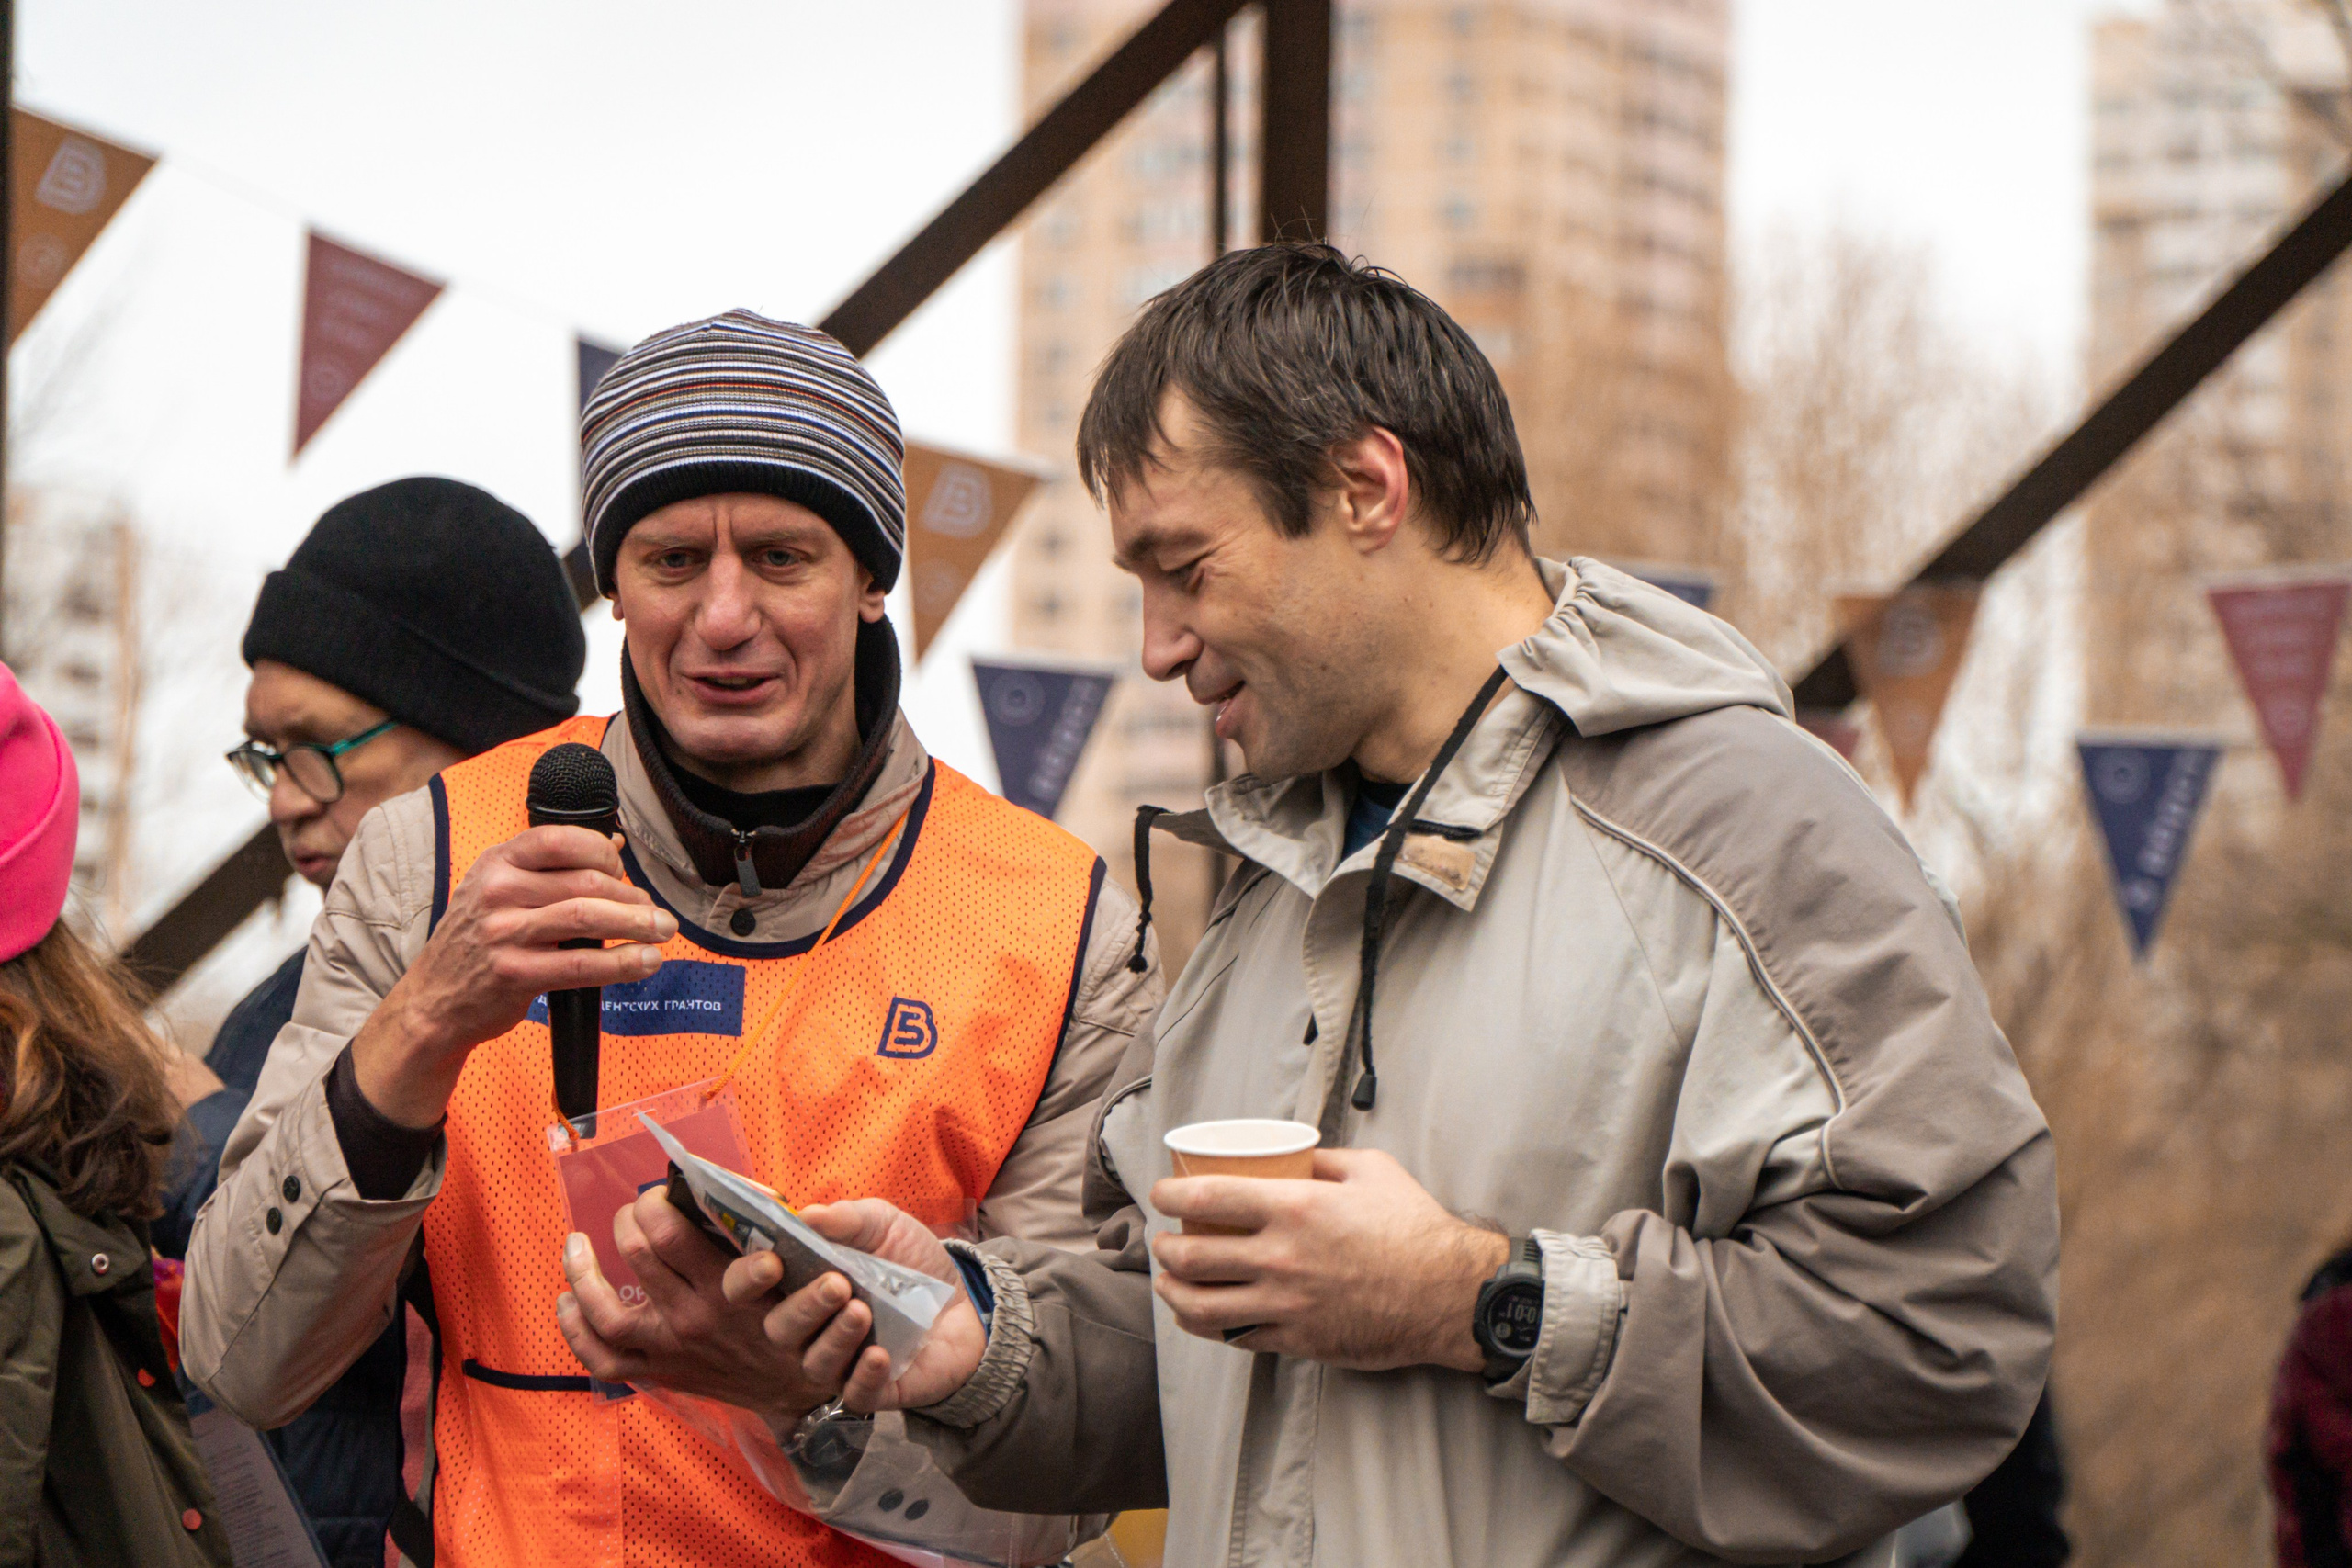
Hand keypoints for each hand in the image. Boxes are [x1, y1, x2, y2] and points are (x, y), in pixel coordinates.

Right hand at [352, 825, 675, 1126]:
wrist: (432, 1001)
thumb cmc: (476, 942)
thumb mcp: (498, 890)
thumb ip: (552, 868)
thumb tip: (616, 844)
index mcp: (497, 862)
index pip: (561, 839)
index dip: (603, 853)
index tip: (623, 872)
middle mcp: (497, 891)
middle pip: (584, 881)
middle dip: (631, 896)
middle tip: (654, 912)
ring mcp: (503, 933)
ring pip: (587, 917)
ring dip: (637, 924)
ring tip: (664, 931)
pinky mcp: (513, 973)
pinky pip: (581, 965)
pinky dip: (622, 963)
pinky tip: (647, 961)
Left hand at [555, 1188, 874, 1425]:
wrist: (799, 1389)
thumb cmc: (795, 1318)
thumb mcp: (791, 1268)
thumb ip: (757, 1229)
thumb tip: (714, 1184)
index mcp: (727, 1287)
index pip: (671, 1232)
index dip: (657, 1202)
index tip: (664, 1192)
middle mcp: (693, 1318)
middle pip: (638, 1255)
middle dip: (630, 1218)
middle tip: (636, 1209)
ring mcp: (671, 1349)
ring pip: (606, 1312)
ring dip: (582, 1272)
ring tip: (576, 1243)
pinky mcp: (659, 1373)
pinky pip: (601, 1359)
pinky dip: (575, 1332)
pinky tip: (566, 1301)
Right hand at [746, 1200, 987, 1414]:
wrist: (964, 1301)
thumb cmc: (908, 1261)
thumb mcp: (882, 1225)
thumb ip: (846, 1219)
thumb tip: (805, 1215)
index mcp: (798, 1284)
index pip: (747, 1289)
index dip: (746, 1278)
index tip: (770, 1262)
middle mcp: (808, 1329)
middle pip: (778, 1330)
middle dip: (802, 1307)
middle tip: (836, 1284)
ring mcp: (838, 1363)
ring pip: (814, 1364)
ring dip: (835, 1338)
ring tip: (862, 1311)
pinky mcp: (873, 1390)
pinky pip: (855, 1395)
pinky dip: (864, 1377)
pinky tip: (879, 1355)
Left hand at [1149, 1148, 1509, 1371]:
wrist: (1448, 1295)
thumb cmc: (1415, 1228)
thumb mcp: (1370, 1171)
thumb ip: (1322, 1161)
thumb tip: (1290, 1156)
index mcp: (1295, 1209)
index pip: (1208, 1197)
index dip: (1171, 1194)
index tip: (1160, 1193)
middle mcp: (1281, 1259)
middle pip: (1193, 1256)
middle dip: (1165, 1247)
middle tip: (1163, 1238)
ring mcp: (1286, 1306)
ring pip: (1203, 1306)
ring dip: (1172, 1292)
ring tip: (1166, 1281)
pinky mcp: (1297, 1341)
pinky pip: (1236, 1338)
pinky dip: (1207, 1327)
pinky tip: (1198, 1316)